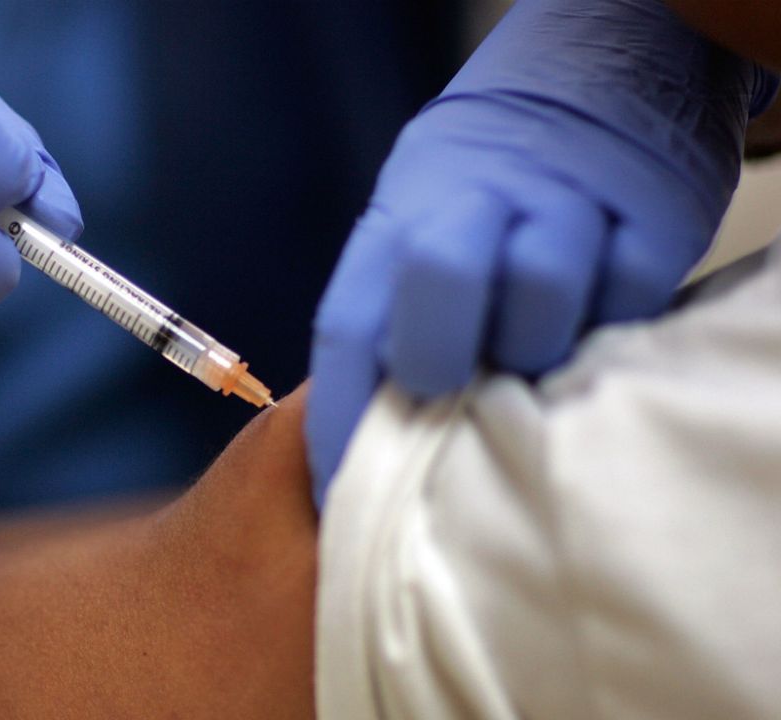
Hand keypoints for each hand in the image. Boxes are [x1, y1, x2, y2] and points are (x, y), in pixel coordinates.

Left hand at [307, 0, 776, 500]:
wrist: (583, 84)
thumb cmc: (479, 195)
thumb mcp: (414, 233)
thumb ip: (396, 322)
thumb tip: (378, 445)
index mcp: (397, 221)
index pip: (349, 324)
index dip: (340, 417)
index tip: (342, 498)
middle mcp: (472, 200)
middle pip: (439, 274)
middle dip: (437, 358)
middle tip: (448, 396)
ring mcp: (562, 200)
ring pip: (540, 286)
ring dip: (534, 347)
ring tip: (532, 363)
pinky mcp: (645, 210)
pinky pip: (628, 289)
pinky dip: (611, 323)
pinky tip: (596, 325)